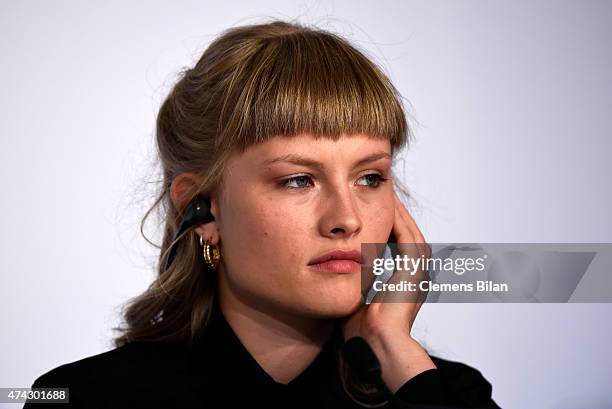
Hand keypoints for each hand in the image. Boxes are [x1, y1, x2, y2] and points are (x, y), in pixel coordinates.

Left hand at [340, 190, 435, 392]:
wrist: (374, 344)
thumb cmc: (360, 328)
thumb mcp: (357, 295)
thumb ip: (353, 278)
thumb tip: (336, 265)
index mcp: (406, 281)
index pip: (395, 243)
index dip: (383, 224)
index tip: (366, 209)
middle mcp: (417, 274)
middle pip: (405, 233)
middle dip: (391, 214)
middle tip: (378, 195)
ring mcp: (419, 271)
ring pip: (408, 230)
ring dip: (396, 212)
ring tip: (383, 195)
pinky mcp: (415, 269)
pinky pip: (407, 235)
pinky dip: (398, 220)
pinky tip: (386, 205)